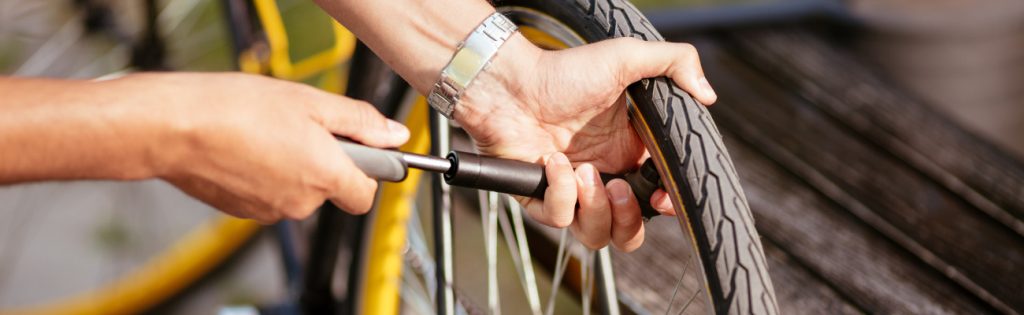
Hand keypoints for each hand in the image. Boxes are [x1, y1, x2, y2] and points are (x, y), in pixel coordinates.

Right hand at [132, 73, 407, 222]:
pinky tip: (246, 147)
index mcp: (325, 176)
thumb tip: (395, 136)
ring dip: (291, 166)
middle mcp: (301, 203)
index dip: (367, 171)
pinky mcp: (242, 211)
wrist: (174, 127)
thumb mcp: (311, 102)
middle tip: (300, 127)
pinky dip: (264, 174)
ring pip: (297, 191)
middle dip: (323, 162)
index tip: (359, 149)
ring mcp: (269, 211)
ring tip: (266, 133)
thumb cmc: (237, 109)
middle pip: (330, 190)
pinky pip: (268, 194)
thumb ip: (360, 122)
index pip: (365, 194)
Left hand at [457, 36, 716, 250]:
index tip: (662, 199)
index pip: (656, 199)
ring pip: (595, 235)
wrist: (510, 81)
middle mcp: (602, 176)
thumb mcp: (626, 57)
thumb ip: (675, 63)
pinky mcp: (539, 197)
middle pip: (628, 231)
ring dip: (596, 210)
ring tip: (585, 172)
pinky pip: (558, 219)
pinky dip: (559, 193)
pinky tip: (553, 160)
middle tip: (618, 187)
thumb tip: (709, 95)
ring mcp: (570, 190)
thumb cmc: (564, 70)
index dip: (665, 208)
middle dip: (630, 221)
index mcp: (629, 153)